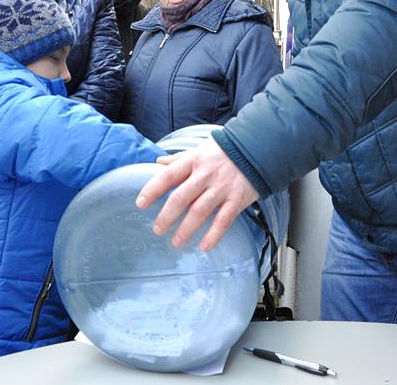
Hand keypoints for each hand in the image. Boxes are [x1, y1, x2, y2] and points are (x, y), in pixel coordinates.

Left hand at [135, 137, 258, 251]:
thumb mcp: (199, 149)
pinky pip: (223, 220)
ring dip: (186, 229)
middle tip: (157, 229)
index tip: (140, 204)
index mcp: (193, 161)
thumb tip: (157, 163)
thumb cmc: (223, 151)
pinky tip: (203, 246)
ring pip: (200, 211)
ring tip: (176, 242)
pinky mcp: (237, 200)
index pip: (168, 176)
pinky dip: (213, 235)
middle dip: (167, 216)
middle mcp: (205, 175)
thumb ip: (178, 159)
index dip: (152, 190)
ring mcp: (221, 188)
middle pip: (181, 198)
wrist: (256, 148)